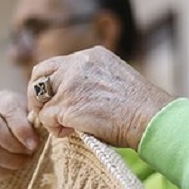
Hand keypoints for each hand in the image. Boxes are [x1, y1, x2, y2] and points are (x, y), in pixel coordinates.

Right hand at [0, 90, 37, 181]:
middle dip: (13, 146)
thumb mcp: (32, 114)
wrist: (7, 127)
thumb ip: (36, 120)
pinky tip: (10, 170)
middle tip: (29, 154)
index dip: (22, 130)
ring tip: (22, 162)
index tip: (34, 145)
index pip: (8, 112)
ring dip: (8, 161)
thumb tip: (46, 128)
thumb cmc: (25, 121)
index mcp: (1, 100)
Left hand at [27, 46, 174, 149]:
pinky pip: (46, 117)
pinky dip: (54, 128)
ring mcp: (70, 83)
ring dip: (47, 113)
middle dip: (38, 94)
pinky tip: (71, 133)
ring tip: (65, 126)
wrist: (150, 117)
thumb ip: (91, 80)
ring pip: (39, 97)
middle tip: (47, 112)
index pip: (57, 64)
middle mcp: (78, 63)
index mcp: (92, 55)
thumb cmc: (140, 107)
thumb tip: (76, 96)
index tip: (58, 99)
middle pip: (39, 73)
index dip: (52, 83)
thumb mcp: (114, 79)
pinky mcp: (66, 105)